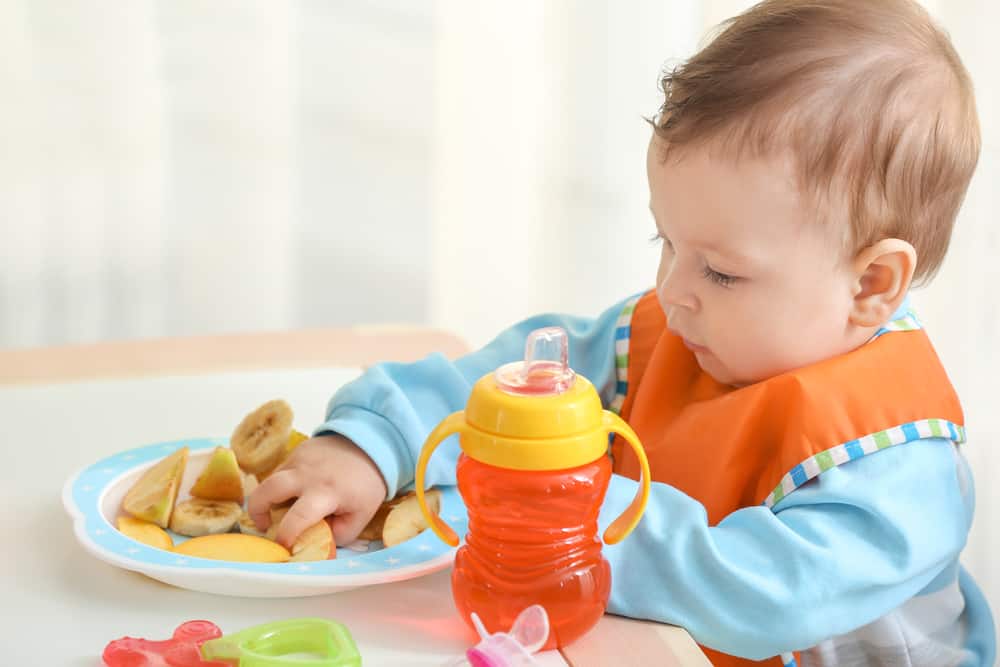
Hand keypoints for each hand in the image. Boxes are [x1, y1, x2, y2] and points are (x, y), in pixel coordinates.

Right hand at [247, 434, 387, 547]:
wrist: (371, 445)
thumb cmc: (366, 484)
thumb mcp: (361, 516)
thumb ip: (338, 534)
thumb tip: (313, 541)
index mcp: (326, 493)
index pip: (298, 517)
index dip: (285, 535)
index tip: (283, 546)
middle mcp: (307, 474)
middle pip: (266, 491)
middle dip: (257, 511)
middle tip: (264, 525)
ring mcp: (300, 459)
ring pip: (271, 480)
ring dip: (269, 497)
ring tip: (283, 508)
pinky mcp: (298, 450)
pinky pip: (281, 470)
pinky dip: (282, 484)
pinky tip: (296, 490)